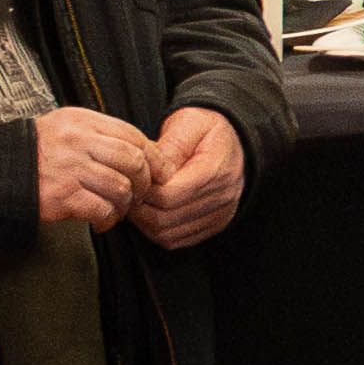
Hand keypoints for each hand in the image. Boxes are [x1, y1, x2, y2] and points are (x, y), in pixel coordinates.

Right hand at [25, 106, 148, 232]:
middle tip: (140, 194)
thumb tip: (146, 154)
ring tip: (117, 209)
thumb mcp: (67, 129)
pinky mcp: (61, 195)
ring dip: (125, 204)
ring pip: (121, 187)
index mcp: (81, 121)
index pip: (132, 136)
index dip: (153, 157)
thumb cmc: (37, 153)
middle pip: (133, 161)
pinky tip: (101, 221)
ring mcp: (69, 168)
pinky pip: (101, 209)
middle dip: (144, 182)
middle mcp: (77, 142)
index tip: (159, 172)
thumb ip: (101, 135)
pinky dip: (107, 219)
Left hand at [128, 104, 243, 247]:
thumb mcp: (188, 124)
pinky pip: (177, 240)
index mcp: (216, 171)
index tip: (131, 179)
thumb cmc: (209, 130)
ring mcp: (220, 214)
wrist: (235, 139)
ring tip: (138, 203)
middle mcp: (223, 197)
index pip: (168, 196)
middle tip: (128, 193)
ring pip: (168, 234)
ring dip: (145, 222)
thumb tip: (148, 172)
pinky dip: (158, 231)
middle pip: (165, 219)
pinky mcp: (214, 224)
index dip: (141, 191)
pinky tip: (152, 213)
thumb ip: (168, 148)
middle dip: (138, 208)